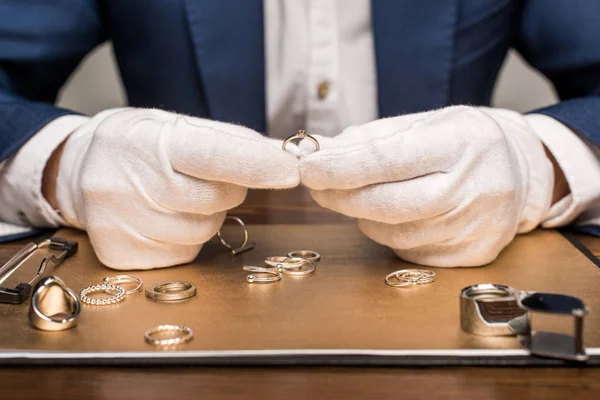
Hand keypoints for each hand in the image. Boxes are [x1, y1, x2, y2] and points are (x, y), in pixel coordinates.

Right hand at [55, 108, 298, 268]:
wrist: (80, 168)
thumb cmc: (142, 144)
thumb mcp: (178, 127)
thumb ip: (233, 142)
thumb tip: (286, 158)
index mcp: (145, 141)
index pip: (210, 155)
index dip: (255, 164)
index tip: (291, 170)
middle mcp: (126, 184)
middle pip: (214, 200)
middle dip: (228, 188)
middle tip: (208, 175)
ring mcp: (120, 224)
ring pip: (202, 231)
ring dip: (206, 215)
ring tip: (178, 194)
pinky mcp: (121, 255)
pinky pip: (184, 253)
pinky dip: (186, 237)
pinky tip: (163, 216)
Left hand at [300, 106, 553, 266]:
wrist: (518, 171)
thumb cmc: (461, 143)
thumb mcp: (422, 124)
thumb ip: (369, 139)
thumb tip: (319, 154)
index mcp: (460, 142)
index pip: (389, 159)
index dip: (342, 168)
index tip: (308, 169)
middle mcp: (473, 186)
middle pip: (387, 204)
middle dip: (341, 197)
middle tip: (317, 188)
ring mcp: (476, 226)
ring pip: (394, 233)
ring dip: (363, 217)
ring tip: (360, 197)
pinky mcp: (473, 254)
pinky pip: (410, 251)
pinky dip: (389, 234)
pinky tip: (392, 217)